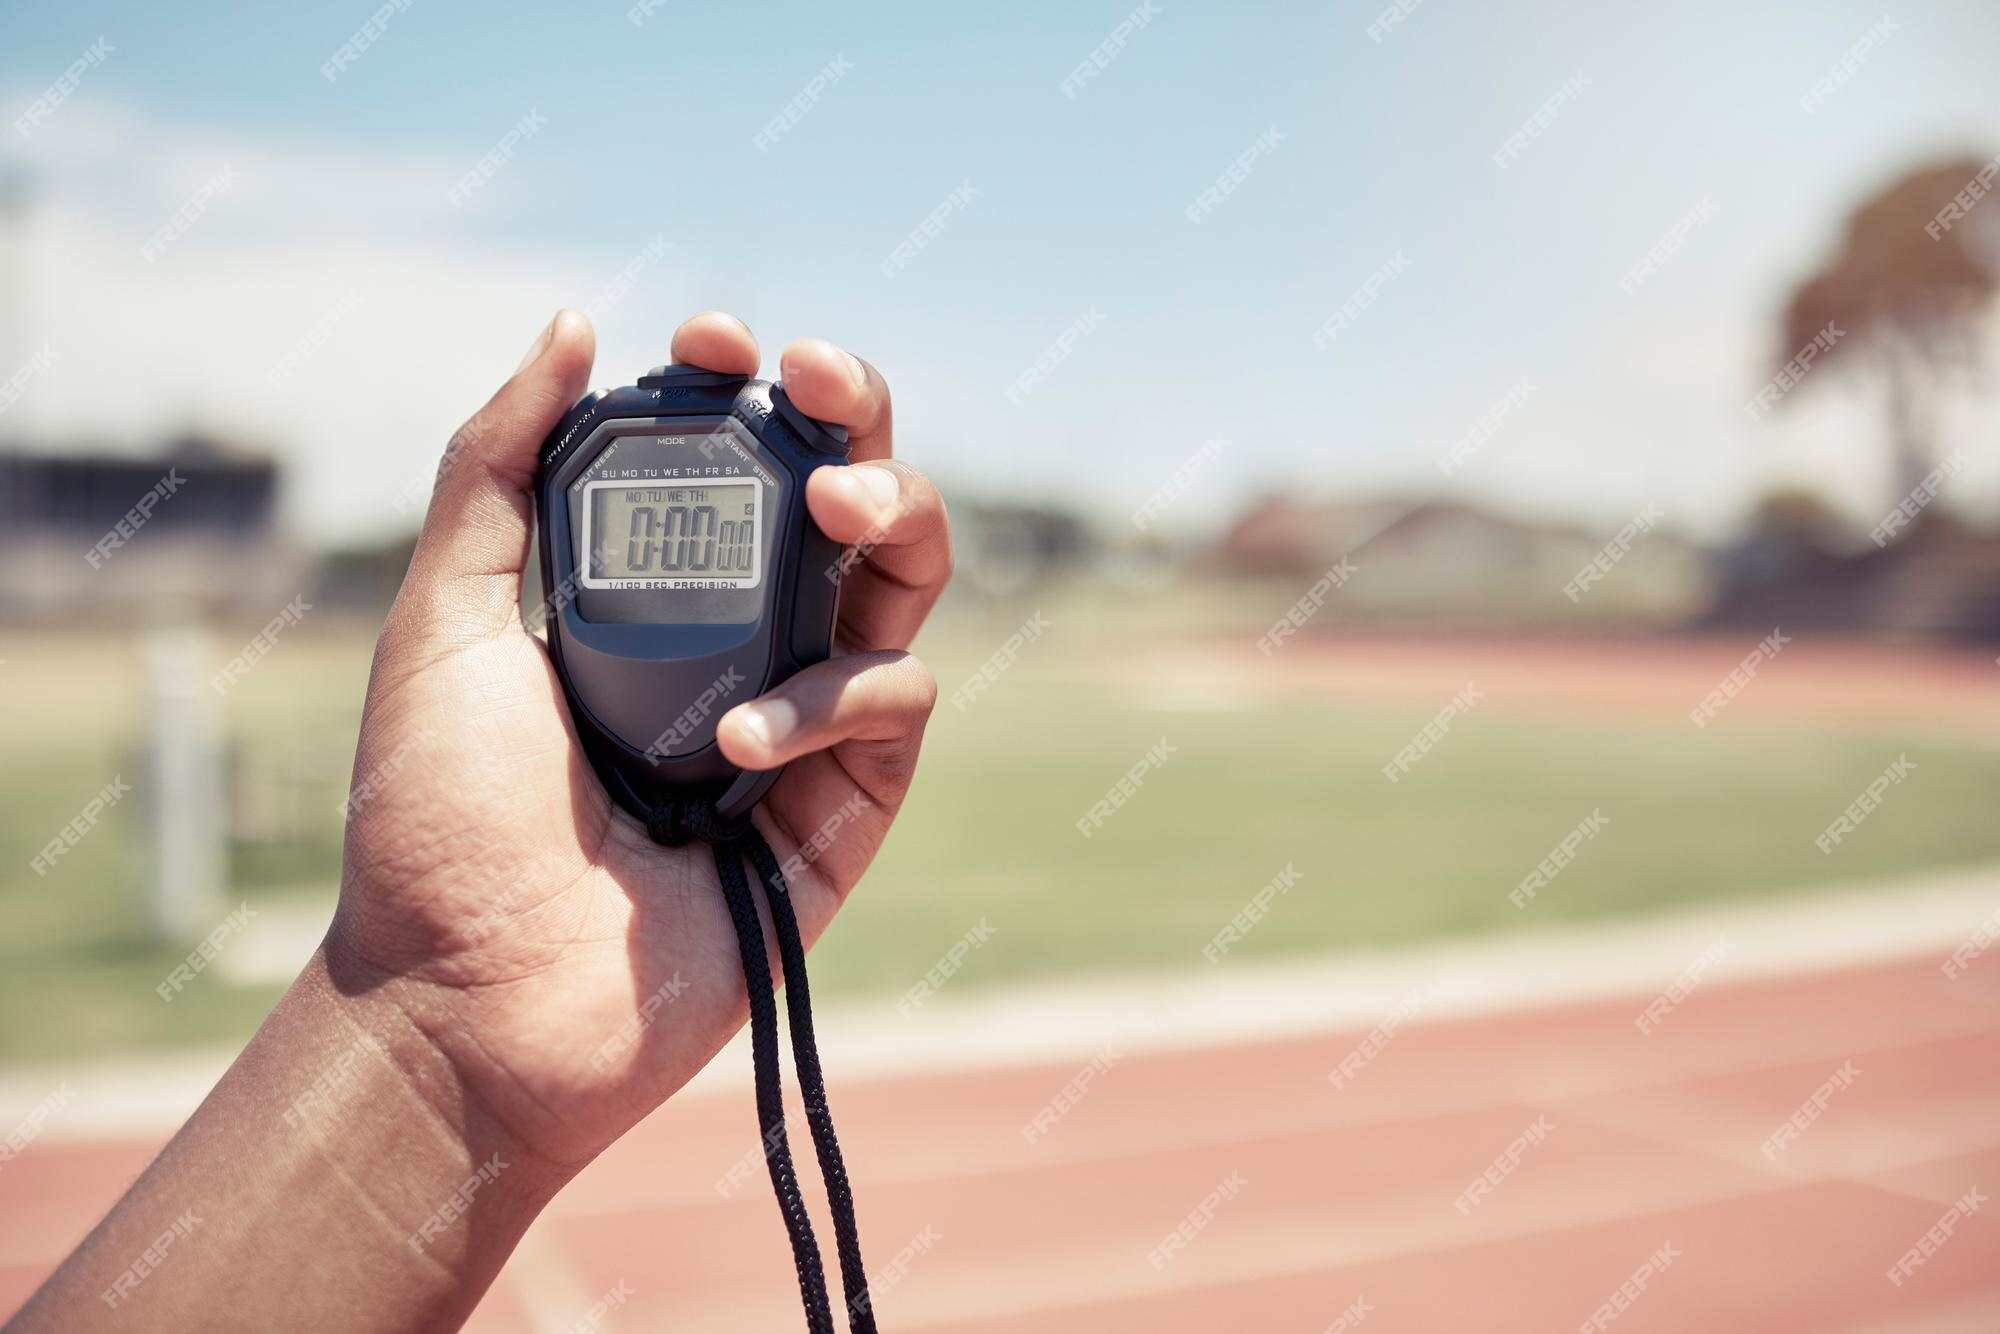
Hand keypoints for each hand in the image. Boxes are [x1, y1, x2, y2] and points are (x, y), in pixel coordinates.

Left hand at [327, 309, 949, 1170]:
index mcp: (650, 594)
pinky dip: (834, 696)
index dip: (743, 384)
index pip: (730, 461)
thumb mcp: (441, 619)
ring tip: (839, 502)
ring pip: (907, 583)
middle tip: (821, 380)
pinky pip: (893, 704)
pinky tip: (743, 740)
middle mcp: (741, 643)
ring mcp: (803, 722)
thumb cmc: (434, 818)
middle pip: (846, 499)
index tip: (711, 340)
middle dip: (855, 418)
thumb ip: (493, 467)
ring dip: (896, 514)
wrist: (467, 1001)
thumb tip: (573, 326)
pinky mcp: (847, 807)